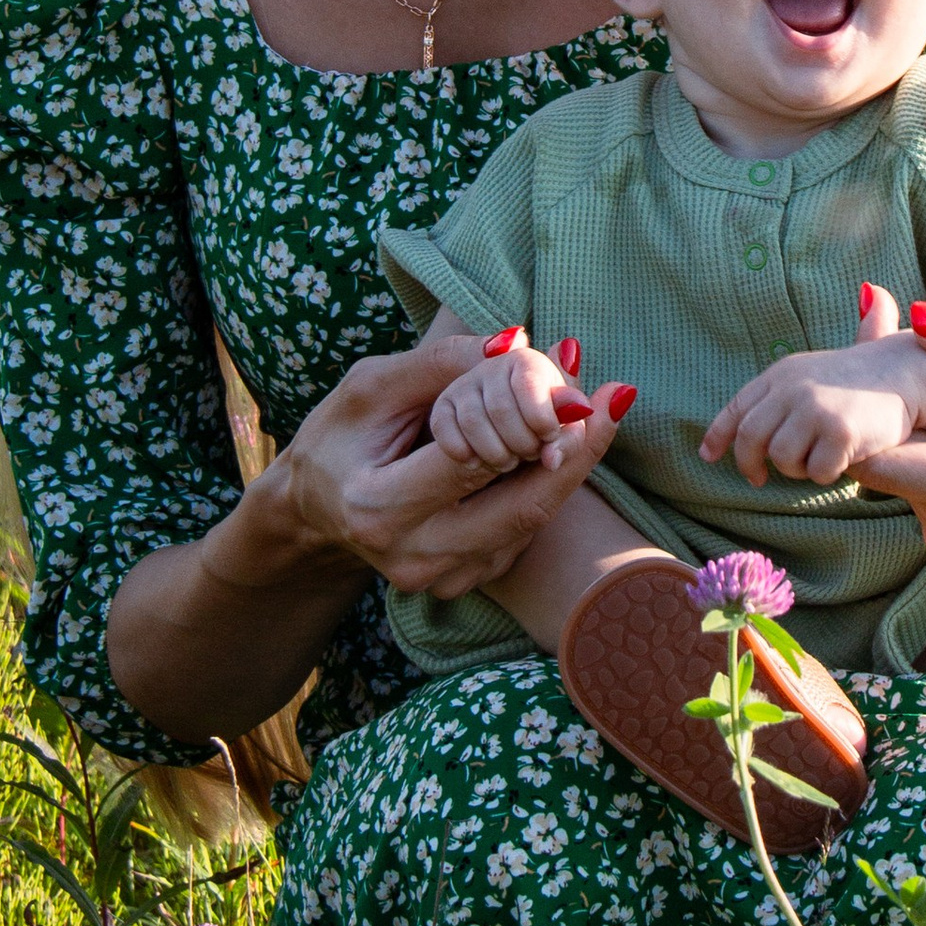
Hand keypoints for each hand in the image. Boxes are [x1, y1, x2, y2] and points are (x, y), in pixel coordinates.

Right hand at [261, 332, 632, 603]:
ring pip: (530, 523)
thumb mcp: (372, 386)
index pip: (474, 461)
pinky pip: (521, 533)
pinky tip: (550, 447)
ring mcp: (441, 579)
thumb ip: (442, 363)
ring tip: (590, 412)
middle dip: (575, 452)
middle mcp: (413, 555)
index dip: (535, 423)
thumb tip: (516, 342)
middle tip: (612, 399)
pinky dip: (542, 487)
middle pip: (522, 508)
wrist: (312, 511)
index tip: (586, 390)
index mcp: (378, 506)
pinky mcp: (464, 583)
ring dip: (565, 467)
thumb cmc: (339, 437)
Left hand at [705, 342, 925, 487]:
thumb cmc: (859, 381)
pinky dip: (828, 473)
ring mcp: (816, 409)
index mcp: (782, 373)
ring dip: (798, 468)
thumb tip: (710, 446)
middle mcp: (793, 387)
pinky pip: (817, 472)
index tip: (709, 456)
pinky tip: (845, 457)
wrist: (907, 372)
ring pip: (782, 460)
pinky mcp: (841, 432)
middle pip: (750, 439)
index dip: (718, 435)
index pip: (737, 408)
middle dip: (750, 464)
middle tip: (758, 479)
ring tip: (820, 455)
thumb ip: (772, 402)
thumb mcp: (810, 375)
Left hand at [850, 309, 925, 581]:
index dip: (865, 417)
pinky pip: (923, 508)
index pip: (882, 463)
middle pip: (883, 477)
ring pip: (900, 493)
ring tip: (924, 396)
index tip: (868, 372)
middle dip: (882, 424)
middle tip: (888, 366)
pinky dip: (923, 470)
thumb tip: (915, 314)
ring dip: (903, 446)